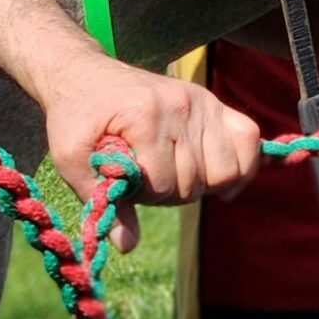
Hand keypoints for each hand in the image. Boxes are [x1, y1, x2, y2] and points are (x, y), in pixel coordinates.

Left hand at [36, 54, 262, 252]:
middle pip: (195, 181)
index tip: (124, 183)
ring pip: (225, 169)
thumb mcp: (70, 157)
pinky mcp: (212, 101)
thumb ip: (98, 198)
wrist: (85, 74)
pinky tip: (223, 183)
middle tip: (146, 180)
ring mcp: (202, 101)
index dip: (143, 196)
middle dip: (170, 193)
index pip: (162, 184)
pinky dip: (242, 166)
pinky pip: (248, 138)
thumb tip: (127, 245)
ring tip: (175, 177)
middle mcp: (180, 105)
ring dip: (201, 184)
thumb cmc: (75, 116)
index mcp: (145, 117)